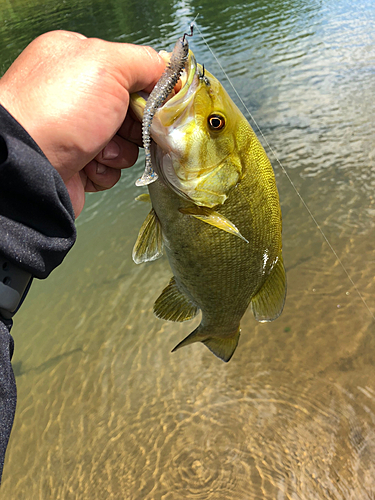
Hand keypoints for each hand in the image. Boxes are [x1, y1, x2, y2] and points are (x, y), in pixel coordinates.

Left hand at [0, 31, 165, 216]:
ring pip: (125, 144)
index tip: (161, 102)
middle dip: (136, 125)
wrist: (29, 164)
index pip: (132, 71)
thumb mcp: (107, 65)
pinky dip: (106, 169)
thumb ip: (143, 61)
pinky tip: (89, 164)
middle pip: (132, 111)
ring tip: (99, 149)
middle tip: (125, 128)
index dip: (151, 89)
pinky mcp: (79, 163)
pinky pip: (111, 168)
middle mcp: (77, 96)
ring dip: (120, 151)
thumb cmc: (58, 110)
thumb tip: (167, 69)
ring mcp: (77, 132)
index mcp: (79, 62)